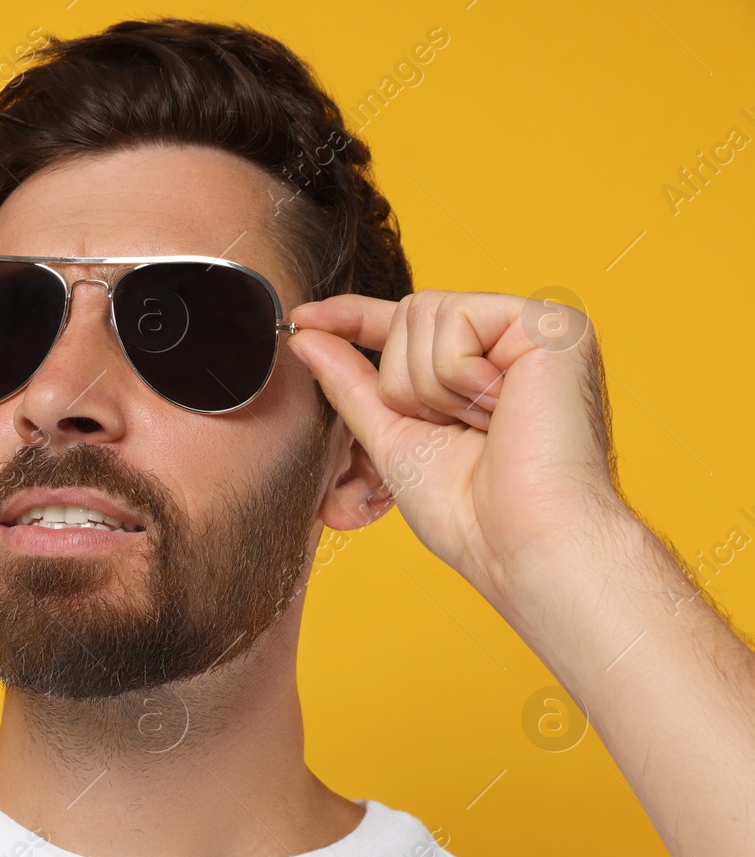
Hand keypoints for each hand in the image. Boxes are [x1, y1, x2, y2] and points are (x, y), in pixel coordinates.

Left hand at [285, 289, 634, 600]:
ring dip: (429, 387)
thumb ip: (351, 382)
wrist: (525, 544)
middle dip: (402, 383)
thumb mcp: (392, 438)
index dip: (352, 316)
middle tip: (450, 431)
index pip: (408, 323)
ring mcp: (538, 328)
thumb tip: (307, 335)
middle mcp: (514, 340)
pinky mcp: (554, 324)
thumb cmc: (471, 512)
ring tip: (480, 426)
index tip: (302, 317)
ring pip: (425, 313)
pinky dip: (456, 377)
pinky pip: (456, 320)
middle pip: (409, 312)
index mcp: (485, 366)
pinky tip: (499, 411)